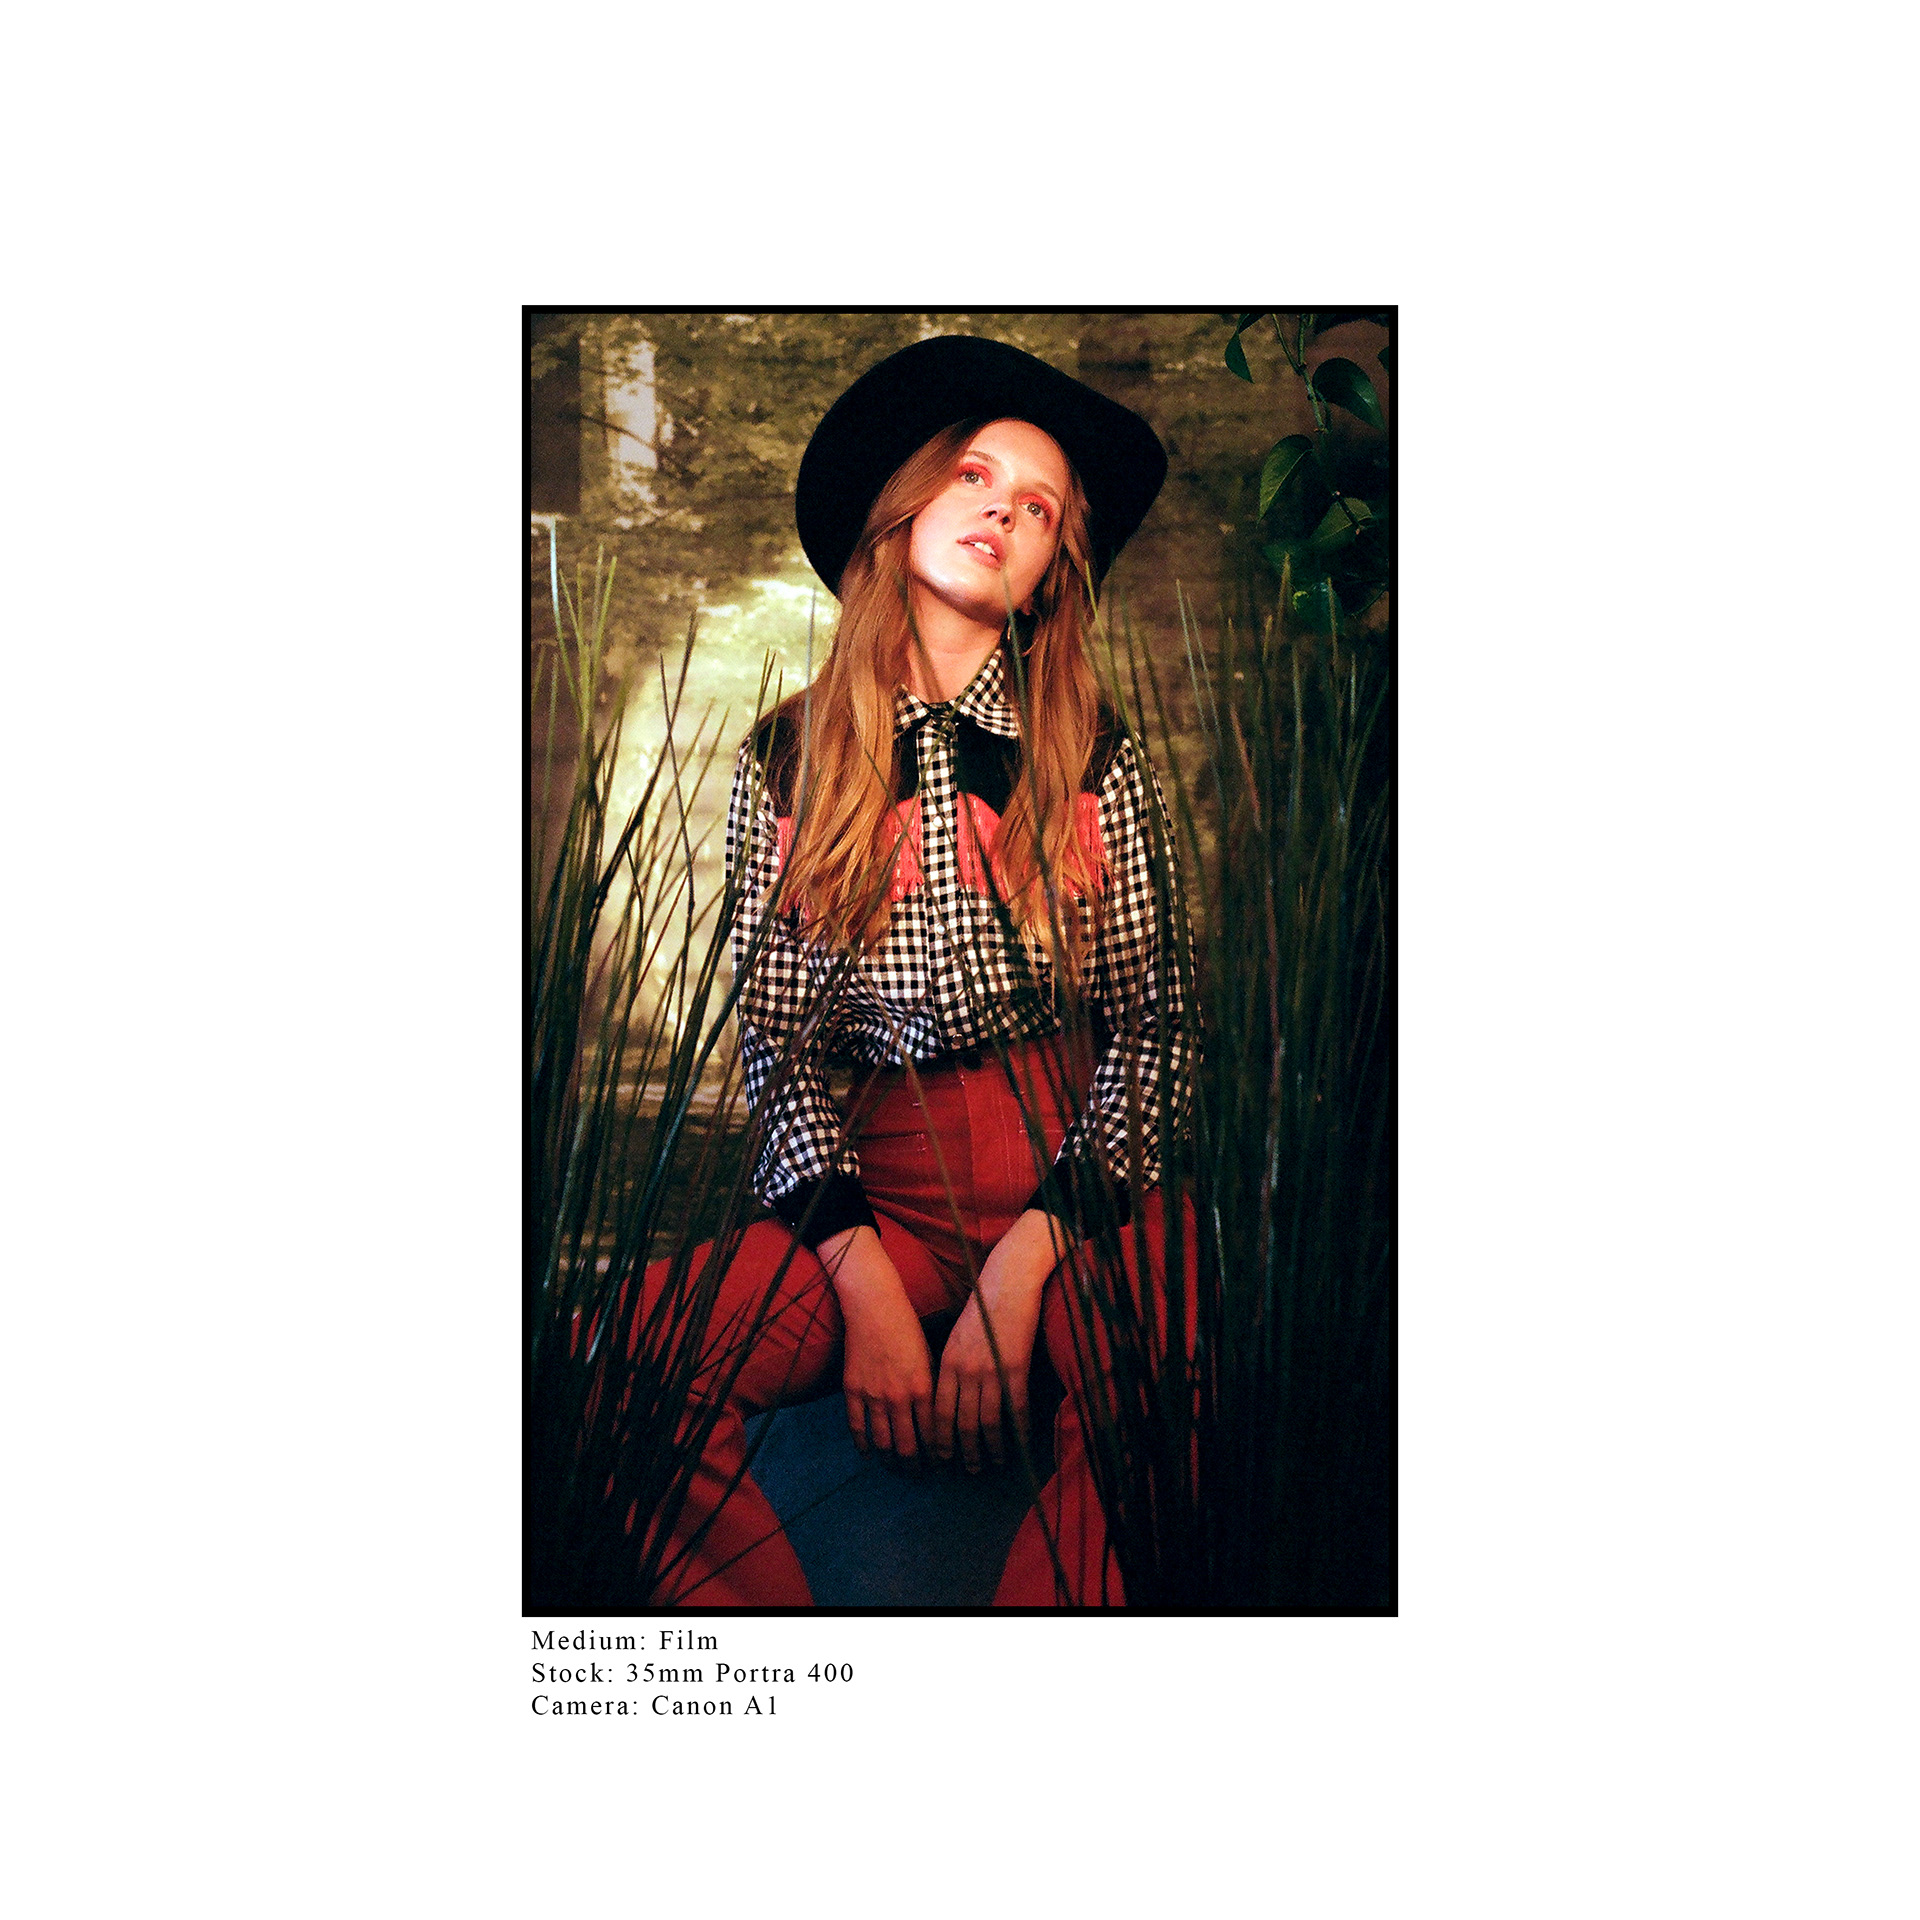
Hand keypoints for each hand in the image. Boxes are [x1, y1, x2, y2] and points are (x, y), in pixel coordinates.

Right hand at [819, 1226, 932, 1465]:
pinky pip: (857, 1426)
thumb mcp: (929, 1358)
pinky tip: (869, 1454)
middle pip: (907, 1446)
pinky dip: (863, 1445)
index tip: (939, 1465)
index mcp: (923, 1389)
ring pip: (882, 1442)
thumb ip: (931, 1389)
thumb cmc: (908, 1327)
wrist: (874, 1306)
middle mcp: (899, 1397)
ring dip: (890, 1460)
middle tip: (917, 1475)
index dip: (935, 1455)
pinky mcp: (853, 1389)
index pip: (932, 1435)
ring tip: (895, 1468)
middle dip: (914, 1466)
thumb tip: (936, 1415)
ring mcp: (873, 1396)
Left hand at [934, 1209, 1071, 1471]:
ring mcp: (990, 1370)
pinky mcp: (1016, 1367)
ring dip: (989, 1448)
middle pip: (960, 1422)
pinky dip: (1018, 1430)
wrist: (1009, 1280)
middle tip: (965, 1471)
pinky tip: (1020, 1445)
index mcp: (947, 1362)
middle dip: (962, 1451)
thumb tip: (953, 1396)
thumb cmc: (984, 1305)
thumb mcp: (958, 1335)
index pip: (938, 1411)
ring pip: (986, 1421)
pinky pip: (1015, 1408)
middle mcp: (964, 1370)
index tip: (940, 1458)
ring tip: (992, 1464)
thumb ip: (953, 1365)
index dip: (938, 1439)